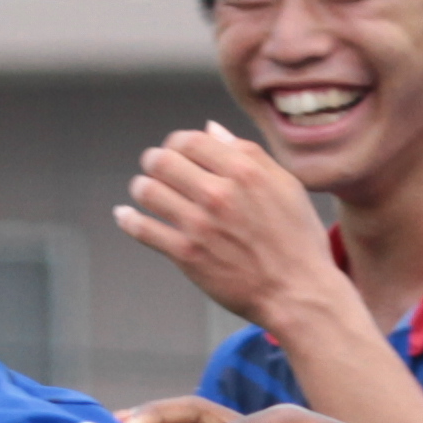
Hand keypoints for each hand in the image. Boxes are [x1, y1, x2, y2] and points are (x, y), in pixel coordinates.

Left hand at [114, 127, 360, 337]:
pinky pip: (144, 230)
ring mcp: (199, 226)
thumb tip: (210, 129)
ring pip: (148, 191)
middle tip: (155, 167)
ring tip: (144, 190)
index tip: (176, 152)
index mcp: (244, 171)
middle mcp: (218, 194)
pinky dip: (128, 219)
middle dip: (154, 160)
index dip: (177, 143)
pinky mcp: (186, 255)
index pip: (190, 141)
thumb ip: (248, 152)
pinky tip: (124, 215)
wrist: (298, 293)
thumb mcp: (286, 185)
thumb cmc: (297, 239)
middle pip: (163, 161)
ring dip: (141, 186)